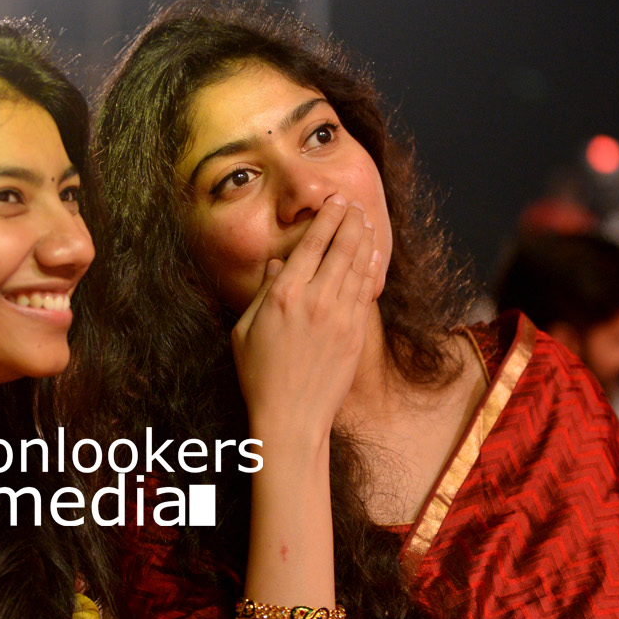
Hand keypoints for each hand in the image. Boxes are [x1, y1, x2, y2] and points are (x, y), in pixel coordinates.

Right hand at [230, 195, 380, 442]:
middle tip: (354, 204)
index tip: (334, 201)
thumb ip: (264, 292)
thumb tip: (279, 263)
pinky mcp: (356, 335)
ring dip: (363, 240)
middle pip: (340, 248)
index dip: (326, 218)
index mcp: (284, 296)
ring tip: (366, 221)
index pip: (311, 244)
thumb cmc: (259, 376)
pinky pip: (366, 292)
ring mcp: (340, 318)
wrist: (291, 418)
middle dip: (350, 221)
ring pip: (357, 267)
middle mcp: (315, 301)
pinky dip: (371, 269)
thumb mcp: (245, 331)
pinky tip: (374, 255)